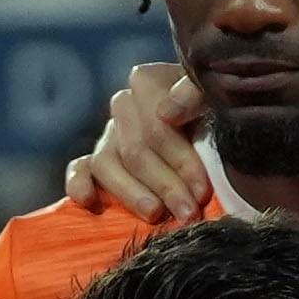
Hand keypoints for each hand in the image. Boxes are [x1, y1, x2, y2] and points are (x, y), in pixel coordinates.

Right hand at [61, 59, 204, 221]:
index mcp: (151, 83)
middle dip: (164, 185)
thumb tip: (167, 114)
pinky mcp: (95, 160)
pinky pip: (79, 168)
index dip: (179, 158)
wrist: (215, 127)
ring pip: (106, 164)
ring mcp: (109, 134)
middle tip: (188, 213)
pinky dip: (78, 183)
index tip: (201, 189)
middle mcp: (125, 106)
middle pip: (134, 149)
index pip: (155, 122)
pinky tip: (87, 200)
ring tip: (155, 214)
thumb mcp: (219, 99)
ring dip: (131, 193)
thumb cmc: (220, 116)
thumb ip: (196, 95)